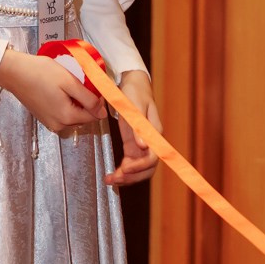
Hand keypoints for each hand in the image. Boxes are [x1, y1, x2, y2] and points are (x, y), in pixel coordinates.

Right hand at [0, 48, 106, 131]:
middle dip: (86, 102)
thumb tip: (103, 113)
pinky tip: (58, 90)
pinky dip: (65, 103)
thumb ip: (88, 98)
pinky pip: (62, 114)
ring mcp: (50, 123)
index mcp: (67, 117)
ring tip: (67, 85)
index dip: (97, 100)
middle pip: (84, 117)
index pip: (94, 115)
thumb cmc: (41, 73)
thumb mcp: (69, 82)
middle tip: (78, 83)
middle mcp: (59, 125)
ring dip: (75, 103)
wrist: (14, 72)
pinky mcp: (44, 117)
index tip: (90, 85)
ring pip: (73, 115)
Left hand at [104, 70, 161, 186]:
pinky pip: (131, 163)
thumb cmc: (134, 91)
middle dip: (132, 177)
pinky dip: (123, 171)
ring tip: (110, 180)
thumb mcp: (133, 105)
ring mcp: (142, 144)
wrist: (133, 83)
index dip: (140, 166)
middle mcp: (151, 141)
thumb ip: (138, 126)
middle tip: (113, 180)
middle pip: (148, 168)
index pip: (152, 157)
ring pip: (140, 169)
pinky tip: (112, 175)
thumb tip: (143, 146)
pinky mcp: (134, 144)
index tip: (124, 169)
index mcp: (154, 132)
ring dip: (127, 178)